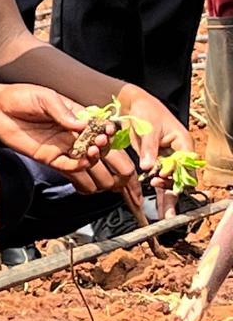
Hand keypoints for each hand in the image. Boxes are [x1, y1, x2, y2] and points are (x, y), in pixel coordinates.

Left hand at [0, 85, 111, 172]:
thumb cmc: (20, 98)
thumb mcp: (44, 97)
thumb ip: (62, 111)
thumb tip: (81, 125)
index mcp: (75, 116)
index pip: (99, 126)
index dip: (107, 130)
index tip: (108, 130)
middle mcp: (72, 133)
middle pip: (99, 146)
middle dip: (106, 147)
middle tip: (101, 142)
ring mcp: (62, 146)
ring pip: (88, 159)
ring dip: (95, 159)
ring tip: (92, 152)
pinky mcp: (50, 158)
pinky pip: (70, 168)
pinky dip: (80, 167)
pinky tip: (82, 161)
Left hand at [117, 86, 193, 217]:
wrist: (134, 105)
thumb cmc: (145, 112)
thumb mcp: (148, 128)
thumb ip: (149, 148)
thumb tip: (148, 167)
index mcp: (183, 144)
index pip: (185, 165)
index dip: (175, 173)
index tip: (160, 175)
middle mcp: (178, 154)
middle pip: (181, 178)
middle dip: (173, 191)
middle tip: (163, 205)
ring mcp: (168, 160)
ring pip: (172, 183)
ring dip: (167, 197)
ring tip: (164, 215)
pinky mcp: (156, 163)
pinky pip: (160, 181)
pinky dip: (159, 193)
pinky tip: (160, 209)